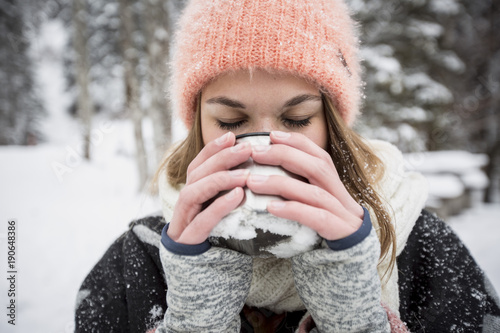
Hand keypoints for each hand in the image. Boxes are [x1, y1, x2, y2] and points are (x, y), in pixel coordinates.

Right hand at [167, 132, 251, 243]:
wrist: (202, 277)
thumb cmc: (218, 239)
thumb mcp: (224, 211)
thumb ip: (232, 192)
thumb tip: (256, 171)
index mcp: (192, 195)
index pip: (197, 166)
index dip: (212, 149)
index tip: (232, 136)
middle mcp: (184, 206)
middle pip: (195, 174)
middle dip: (220, 159)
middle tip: (246, 149)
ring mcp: (183, 223)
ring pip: (192, 193)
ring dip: (219, 179)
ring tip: (245, 174)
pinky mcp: (188, 241)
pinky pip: (201, 221)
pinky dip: (219, 206)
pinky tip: (238, 196)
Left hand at [246, 131, 363, 240]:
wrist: (352, 258)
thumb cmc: (326, 226)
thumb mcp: (314, 203)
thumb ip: (299, 186)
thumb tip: (265, 171)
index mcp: (333, 183)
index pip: (318, 154)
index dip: (296, 142)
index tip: (271, 135)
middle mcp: (339, 194)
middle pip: (317, 167)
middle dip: (285, 156)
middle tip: (256, 153)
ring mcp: (341, 213)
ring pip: (313, 192)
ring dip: (281, 184)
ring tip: (253, 181)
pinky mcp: (339, 231)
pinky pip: (316, 218)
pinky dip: (293, 210)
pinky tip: (271, 208)